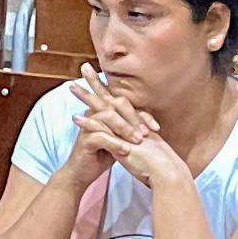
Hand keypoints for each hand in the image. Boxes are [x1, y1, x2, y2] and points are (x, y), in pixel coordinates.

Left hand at [76, 69, 185, 193]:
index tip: (99, 78)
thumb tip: (135, 139)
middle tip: (85, 66)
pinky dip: (88, 123)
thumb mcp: (145, 147)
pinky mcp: (120, 141)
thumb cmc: (157, 164)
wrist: (166, 171)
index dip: (108, 89)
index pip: (117, 100)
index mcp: (133, 120)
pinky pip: (101, 129)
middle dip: (96, 81)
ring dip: (86, 96)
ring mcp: (123, 129)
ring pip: (103, 107)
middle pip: (109, 96)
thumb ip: (138, 140)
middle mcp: (128, 121)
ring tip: (71, 86)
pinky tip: (74, 118)